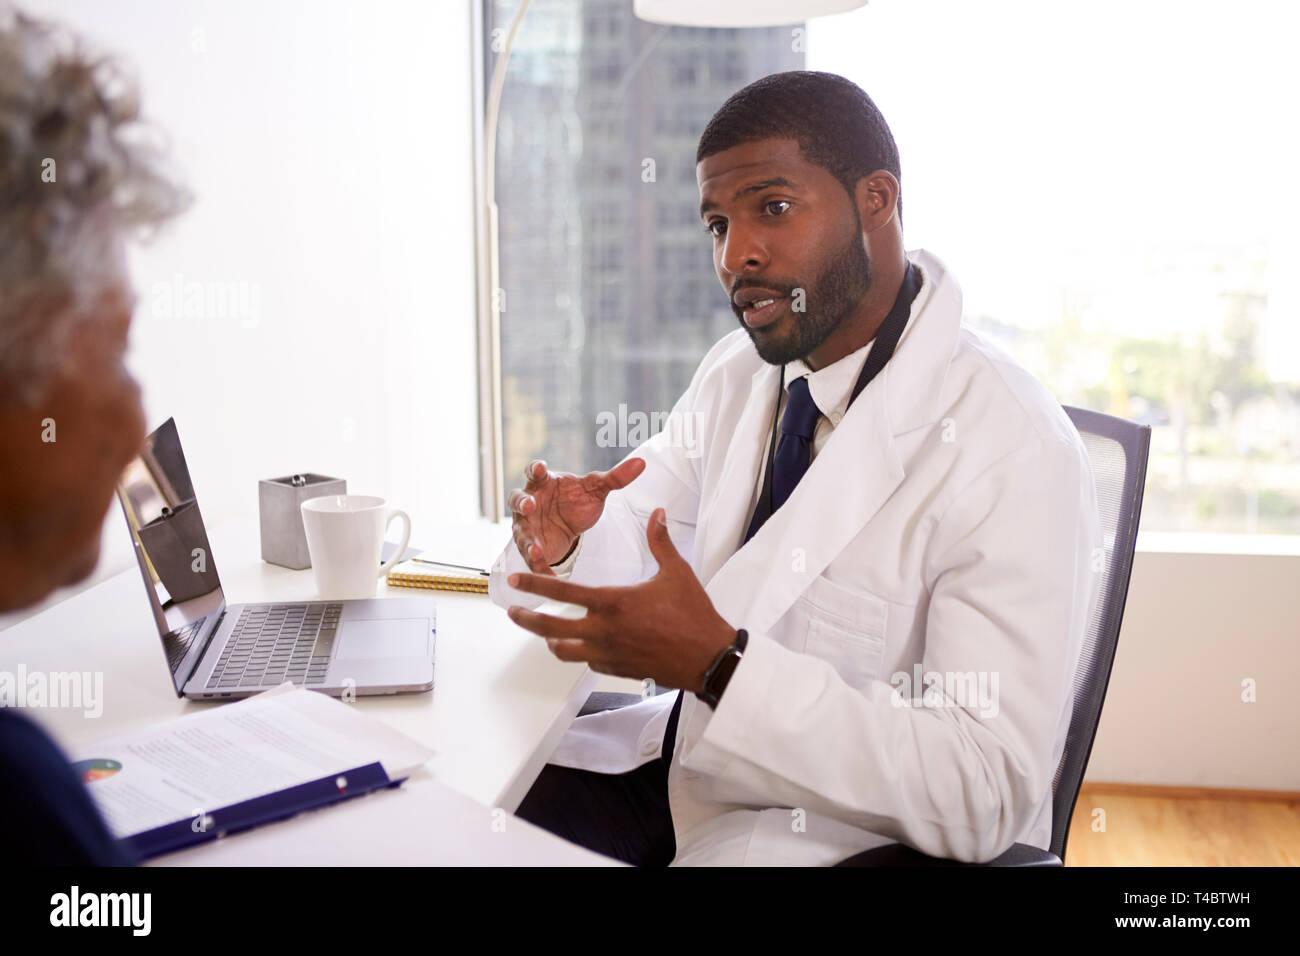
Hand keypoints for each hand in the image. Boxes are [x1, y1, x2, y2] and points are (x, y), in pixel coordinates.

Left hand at [505, 507, 736, 692]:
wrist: (707, 658)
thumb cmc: (694, 616)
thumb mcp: (677, 572)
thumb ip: (660, 541)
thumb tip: (657, 514)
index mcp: (613, 602)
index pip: (561, 590)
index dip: (533, 583)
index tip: (515, 580)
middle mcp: (603, 630)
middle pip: (549, 627)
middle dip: (526, 619)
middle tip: (513, 612)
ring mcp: (607, 653)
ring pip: (562, 651)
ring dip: (549, 639)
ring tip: (545, 631)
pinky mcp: (615, 669)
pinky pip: (585, 662)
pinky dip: (577, 652)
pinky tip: (580, 644)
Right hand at [507, 456, 645, 574]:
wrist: (570, 526)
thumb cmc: (576, 501)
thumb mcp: (596, 490)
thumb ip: (615, 478)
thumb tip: (641, 463)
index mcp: (544, 483)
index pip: (534, 472)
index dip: (535, 469)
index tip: (539, 467)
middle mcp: (530, 503)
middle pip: (517, 499)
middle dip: (522, 503)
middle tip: (529, 506)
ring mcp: (527, 526)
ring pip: (520, 532)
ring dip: (527, 541)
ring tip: (536, 550)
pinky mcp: (531, 547)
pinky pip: (530, 558)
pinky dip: (538, 566)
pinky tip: (549, 576)